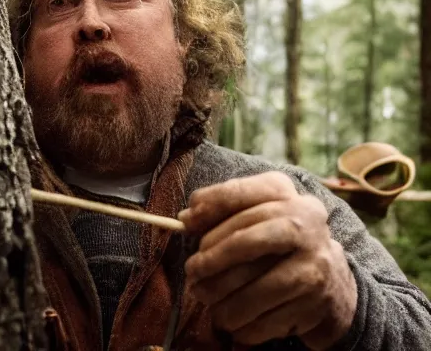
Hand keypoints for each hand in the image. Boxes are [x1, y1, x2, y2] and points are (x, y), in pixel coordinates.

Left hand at [177, 172, 356, 349]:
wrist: (331, 280)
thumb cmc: (274, 243)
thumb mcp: (252, 215)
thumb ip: (220, 211)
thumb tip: (185, 219)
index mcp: (284, 192)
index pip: (240, 193)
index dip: (209, 207)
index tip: (185, 223)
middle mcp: (307, 221)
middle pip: (246, 241)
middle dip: (211, 260)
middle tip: (192, 272)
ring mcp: (316, 262)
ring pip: (257, 288)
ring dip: (222, 298)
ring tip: (204, 298)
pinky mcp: (317, 300)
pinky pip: (269, 319)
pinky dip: (244, 324)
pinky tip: (231, 320)